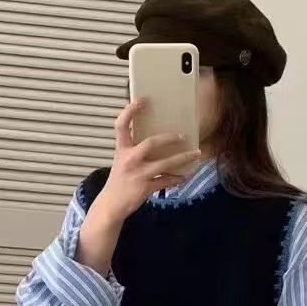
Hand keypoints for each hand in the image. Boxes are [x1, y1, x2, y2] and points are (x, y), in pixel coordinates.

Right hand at [97, 99, 200, 222]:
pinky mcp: (145, 188)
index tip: (142, 100)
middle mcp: (129, 160)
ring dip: (182, 158)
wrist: (111, 205)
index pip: (121, 125)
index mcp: (121, 149)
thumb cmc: (119, 181)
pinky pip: (166, 181)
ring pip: (165, 164)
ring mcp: (138, 174)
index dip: (130, 111)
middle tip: (182, 136)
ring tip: (195, 154)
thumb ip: (134, 149)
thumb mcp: (121, 161)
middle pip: (151, 143)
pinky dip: (177, 178)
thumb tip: (154, 138)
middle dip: (169, 138)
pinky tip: (185, 175)